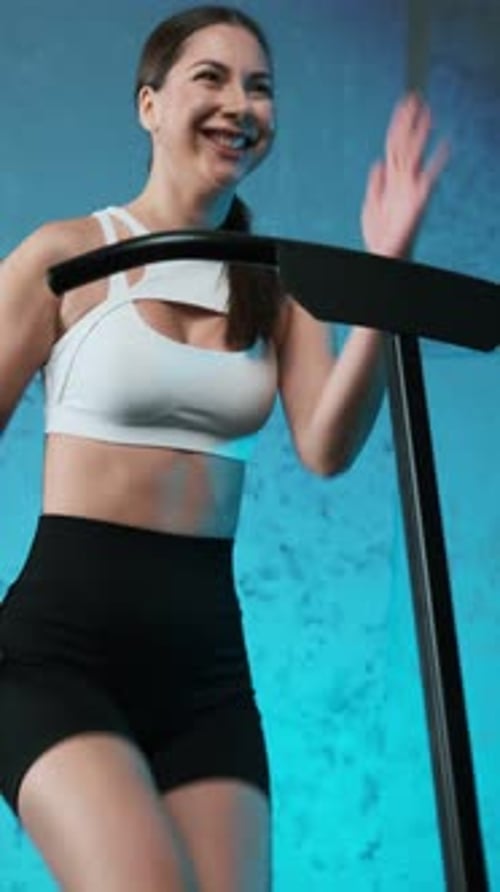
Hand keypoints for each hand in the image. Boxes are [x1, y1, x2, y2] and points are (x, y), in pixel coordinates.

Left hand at [361, 93, 448, 256]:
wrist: (384, 255)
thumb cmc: (380, 235)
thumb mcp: (371, 206)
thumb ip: (375, 184)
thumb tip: (378, 162)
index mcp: (391, 179)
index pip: (394, 145)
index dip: (398, 124)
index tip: (404, 103)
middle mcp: (402, 180)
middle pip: (404, 144)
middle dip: (409, 121)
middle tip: (415, 97)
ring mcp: (410, 188)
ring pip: (414, 154)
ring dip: (421, 133)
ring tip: (428, 112)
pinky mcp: (417, 200)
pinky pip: (429, 176)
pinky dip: (438, 160)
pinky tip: (447, 144)